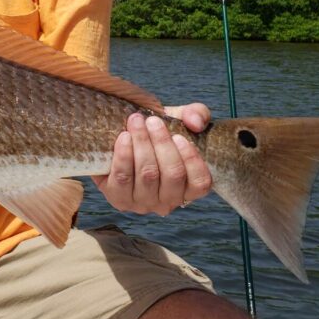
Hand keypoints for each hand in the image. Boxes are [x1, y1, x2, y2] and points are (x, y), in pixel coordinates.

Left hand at [92, 102, 212, 215]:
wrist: (118, 140)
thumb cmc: (154, 135)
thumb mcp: (178, 120)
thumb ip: (196, 114)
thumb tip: (195, 123)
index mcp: (188, 187)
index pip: (200, 182)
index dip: (191, 159)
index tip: (178, 136)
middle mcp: (169, 201)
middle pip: (173, 175)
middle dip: (162, 143)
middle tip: (152, 120)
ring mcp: (143, 203)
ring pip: (148, 175)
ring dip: (142, 144)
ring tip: (136, 121)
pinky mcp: (119, 199)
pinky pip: (123, 178)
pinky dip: (124, 155)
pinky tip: (124, 137)